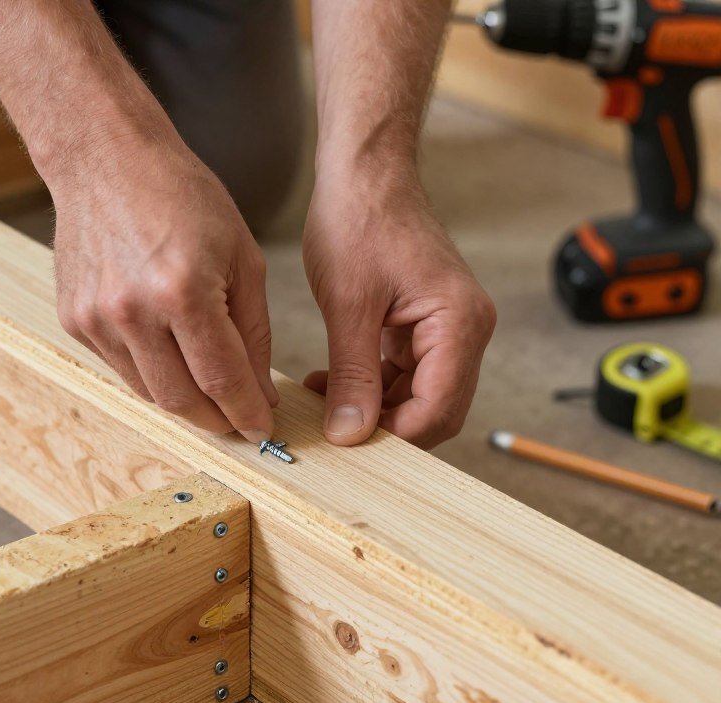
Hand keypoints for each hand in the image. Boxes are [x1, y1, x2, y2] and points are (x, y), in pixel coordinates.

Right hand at [49, 139, 278, 442]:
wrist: (104, 159)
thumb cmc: (181, 195)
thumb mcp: (242, 256)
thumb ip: (253, 331)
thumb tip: (257, 392)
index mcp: (184, 291)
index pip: (221, 379)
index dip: (246, 413)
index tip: (261, 428)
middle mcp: (133, 312)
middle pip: (181, 400)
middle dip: (216, 420)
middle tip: (237, 420)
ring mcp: (96, 319)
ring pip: (148, 392)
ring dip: (184, 402)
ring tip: (209, 392)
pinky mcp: (73, 320)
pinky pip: (120, 368)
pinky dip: (151, 373)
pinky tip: (170, 356)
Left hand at [303, 168, 495, 448]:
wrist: (364, 173)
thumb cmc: (359, 219)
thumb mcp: (348, 305)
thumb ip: (352, 375)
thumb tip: (351, 435)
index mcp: (459, 323)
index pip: (438, 410)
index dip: (394, 435)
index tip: (346, 443)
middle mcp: (465, 329)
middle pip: (434, 410)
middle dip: (385, 426)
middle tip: (332, 428)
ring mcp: (448, 328)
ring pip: (417, 396)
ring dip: (373, 407)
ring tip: (323, 400)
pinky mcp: (425, 325)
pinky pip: (404, 373)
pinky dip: (371, 384)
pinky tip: (332, 382)